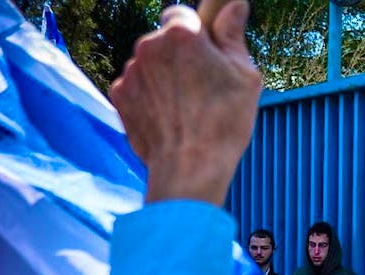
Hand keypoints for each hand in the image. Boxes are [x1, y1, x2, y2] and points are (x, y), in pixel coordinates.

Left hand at [109, 0, 261, 206]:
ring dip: (164, 76)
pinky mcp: (119, 94)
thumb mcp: (245, 76)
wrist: (190, 167)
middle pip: (164, 40)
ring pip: (150, 63)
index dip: (196, 33)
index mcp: (182, 34)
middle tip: (203, 86)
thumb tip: (234, 5)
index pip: (182, 15)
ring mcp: (130, 70)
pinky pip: (137, 85)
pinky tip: (170, 117)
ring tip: (187, 108)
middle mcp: (149, 45)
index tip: (207, 51)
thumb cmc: (224, 122)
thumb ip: (233, 35)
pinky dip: (150, 96)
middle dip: (180, 56)